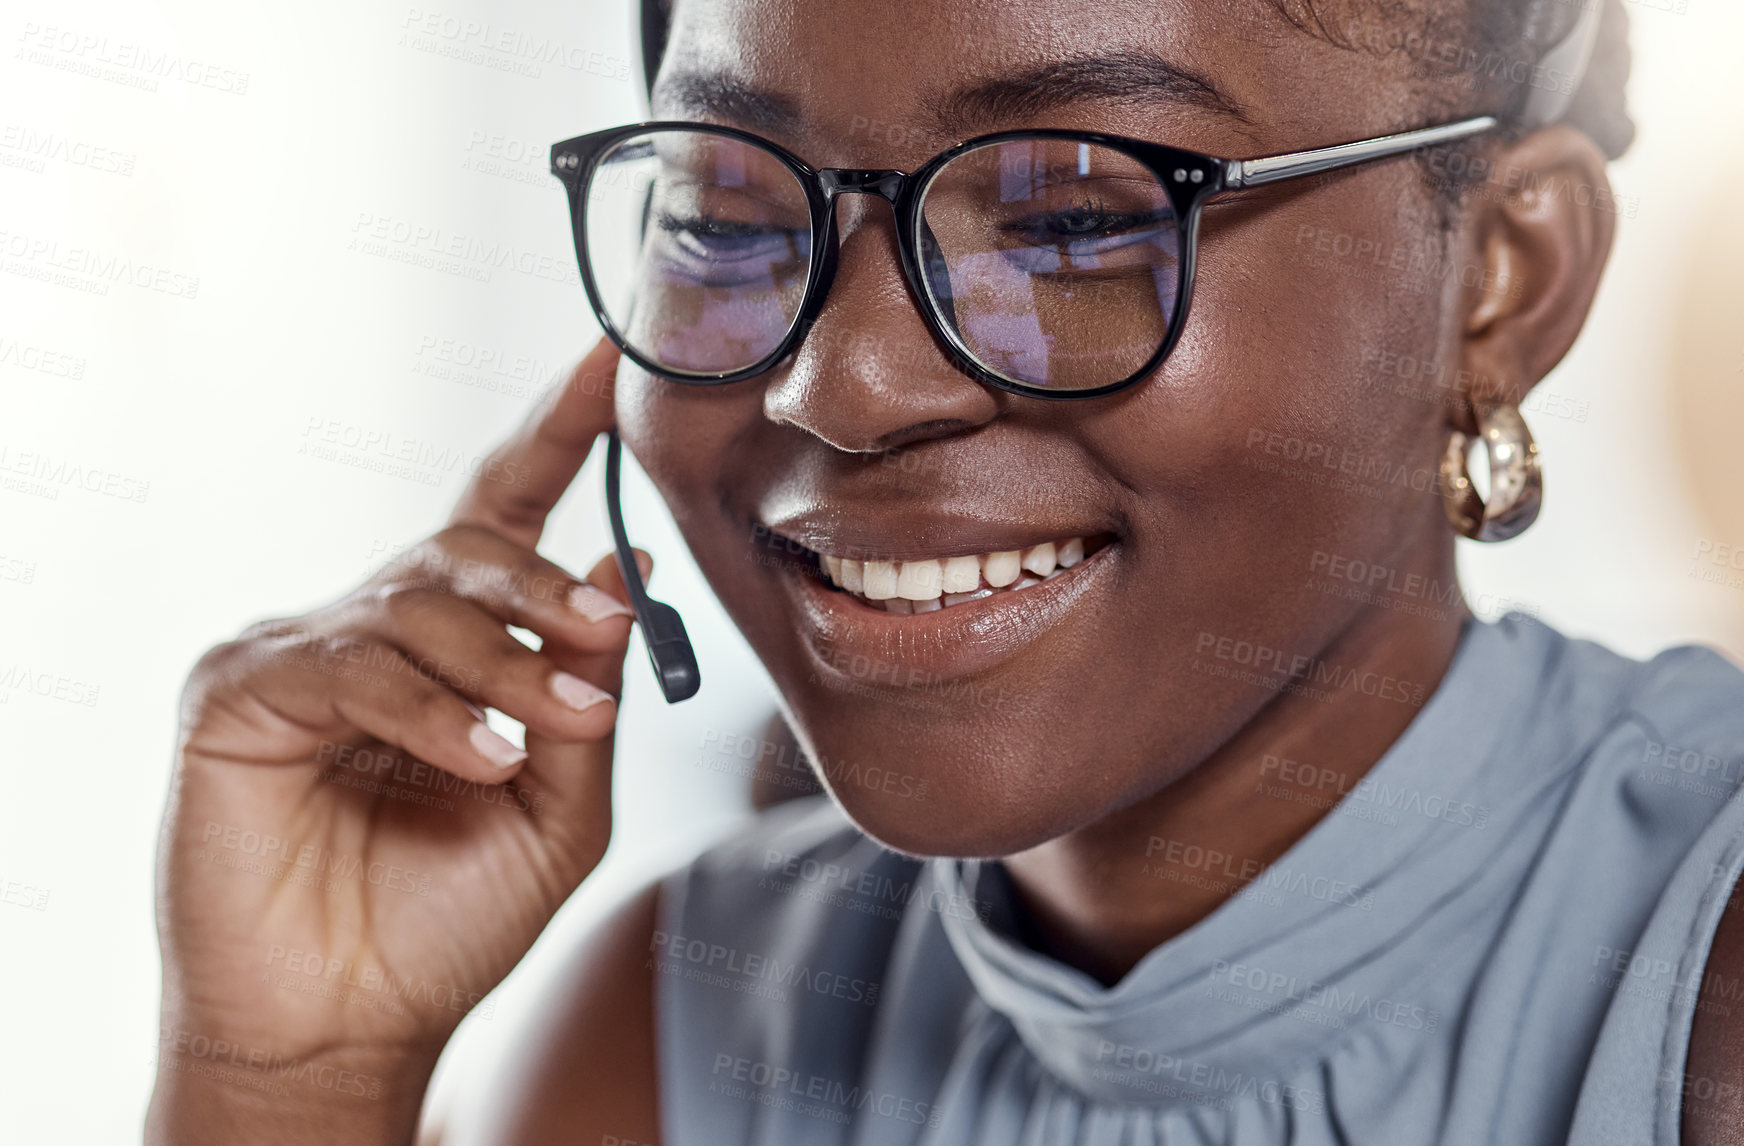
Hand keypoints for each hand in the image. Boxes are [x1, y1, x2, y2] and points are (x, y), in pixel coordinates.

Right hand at [150, 339, 635, 1138]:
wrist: (353, 1018)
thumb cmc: (451, 913)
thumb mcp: (561, 806)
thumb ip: (587, 693)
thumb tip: (624, 571)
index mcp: (456, 640)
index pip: (507, 507)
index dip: (558, 430)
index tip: (614, 358)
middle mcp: (377, 625)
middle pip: (469, 546)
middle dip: (546, 590)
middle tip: (603, 639)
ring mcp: (300, 649)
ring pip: (417, 606)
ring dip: (504, 665)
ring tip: (550, 733)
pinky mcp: (239, 692)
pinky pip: (354, 669)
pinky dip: (431, 712)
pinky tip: (484, 762)